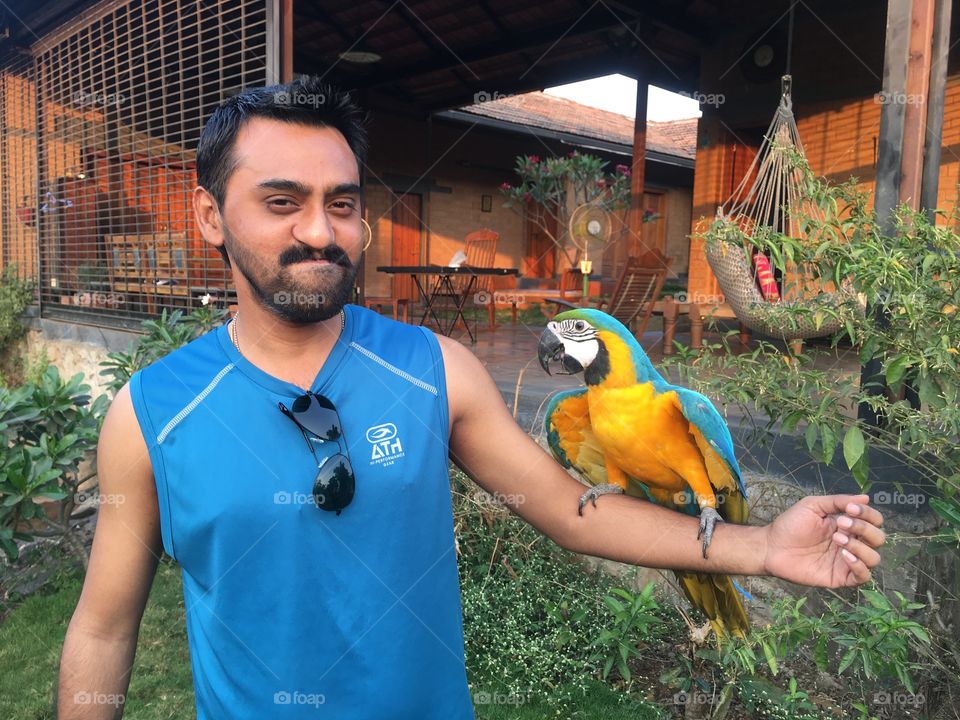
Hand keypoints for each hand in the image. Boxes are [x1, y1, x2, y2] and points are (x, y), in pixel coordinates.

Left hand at [762, 494, 884, 586]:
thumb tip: (866, 497)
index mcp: (848, 525)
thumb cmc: (790, 524)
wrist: (772, 546)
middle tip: (841, 523)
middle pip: (878, 538)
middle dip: (864, 528)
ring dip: (861, 546)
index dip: (868, 514)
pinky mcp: (840, 577)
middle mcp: (852, 543)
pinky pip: (863, 576)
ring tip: (838, 539)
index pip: (874, 521)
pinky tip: (844, 554)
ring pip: (874, 558)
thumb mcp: (813, 506)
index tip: (850, 509)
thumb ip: (838, 501)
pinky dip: (859, 565)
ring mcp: (846, 561)